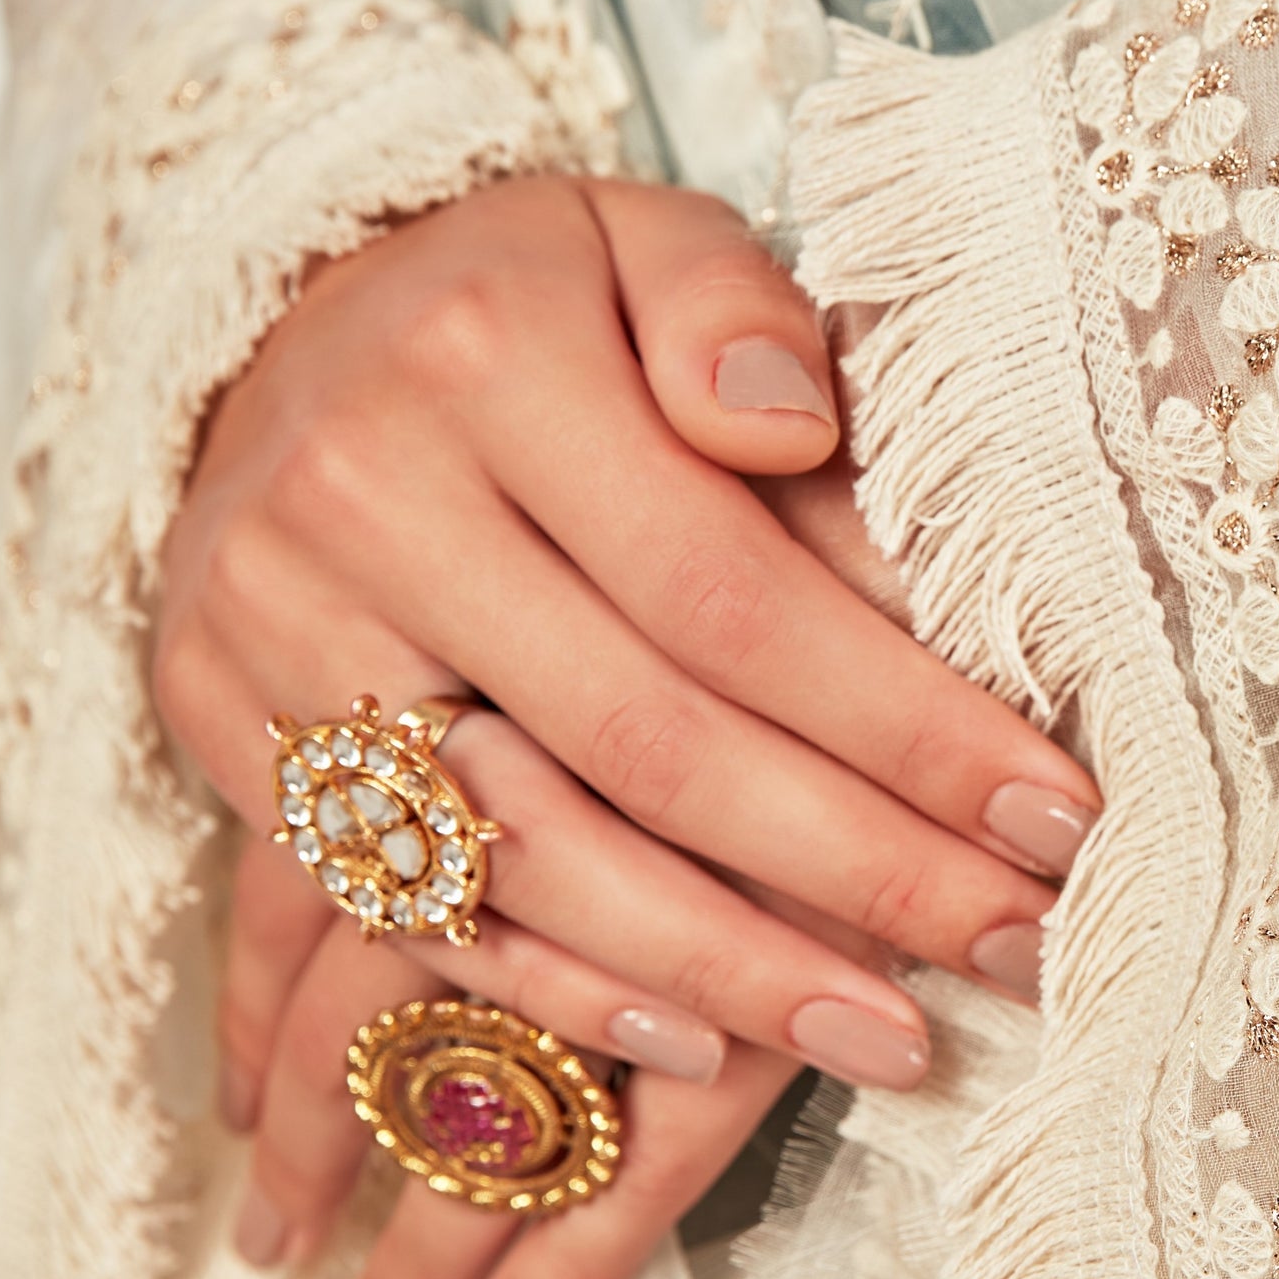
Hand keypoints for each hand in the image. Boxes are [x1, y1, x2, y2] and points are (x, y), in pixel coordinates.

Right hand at [158, 173, 1097, 1278]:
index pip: (728, 588)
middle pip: (646, 739)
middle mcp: (363, 503)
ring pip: (525, 854)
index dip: (902, 720)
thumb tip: (795, 423)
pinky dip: (552, 993)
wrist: (277, 329)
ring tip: (891, 1036)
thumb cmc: (525, 299)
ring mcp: (276, 631)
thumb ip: (729, 309)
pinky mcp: (225, 729)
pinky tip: (696, 1043)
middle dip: (855, 869)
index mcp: (489, 363)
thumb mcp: (638, 235)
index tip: (1052, 814)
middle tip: (1019, 948)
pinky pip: (399, 905)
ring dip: (727, 970)